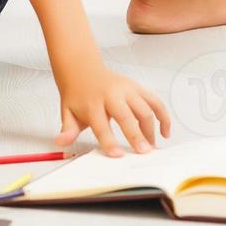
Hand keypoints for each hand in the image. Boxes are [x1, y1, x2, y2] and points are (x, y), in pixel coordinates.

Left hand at [54, 67, 171, 155]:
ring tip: (151, 147)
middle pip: (127, 116)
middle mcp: (111, 95)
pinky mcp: (137, 87)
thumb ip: (67, 129)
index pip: (101, 125)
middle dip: (136, 135)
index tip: (117, 155)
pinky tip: (165, 132)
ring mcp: (127, 89)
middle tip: (144, 153)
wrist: (81, 69)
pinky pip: (155, 102)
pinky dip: (163, 116)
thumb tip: (60, 141)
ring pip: (145, 109)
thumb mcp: (67, 111)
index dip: (109, 141)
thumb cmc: (76, 95)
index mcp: (92, 103)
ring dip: (151, 129)